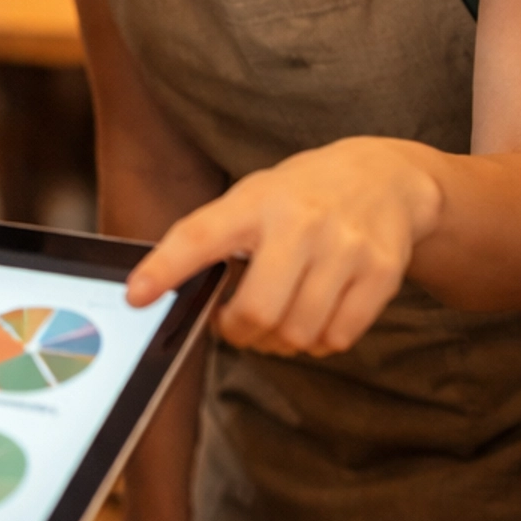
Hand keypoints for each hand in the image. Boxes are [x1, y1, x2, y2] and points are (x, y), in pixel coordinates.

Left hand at [124, 137, 442, 356]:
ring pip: (298, 333)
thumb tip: (170, 296)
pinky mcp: (382, 273)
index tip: (136, 296)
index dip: (165, 268)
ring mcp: (346, 248)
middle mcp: (302, 222)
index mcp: (256, 201)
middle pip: (258, 311)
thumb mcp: (255, 197)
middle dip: (240, 333)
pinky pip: (337, 337)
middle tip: (236, 326)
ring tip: (278, 321)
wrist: (385, 178)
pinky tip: (314, 318)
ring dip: (279, 342)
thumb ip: (218, 239)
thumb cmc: (302, 195)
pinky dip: (317, 342)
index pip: (199, 236)